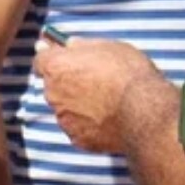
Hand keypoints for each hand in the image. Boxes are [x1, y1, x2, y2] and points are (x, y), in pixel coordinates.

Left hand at [33, 37, 163, 152]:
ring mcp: (64, 119)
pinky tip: (108, 118)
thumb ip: (83, 46)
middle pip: (53, 85)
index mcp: (57, 67)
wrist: (144, 113)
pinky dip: (88, 123)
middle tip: (93, 79)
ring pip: (65, 108)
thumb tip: (69, 45)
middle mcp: (53, 94)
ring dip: (78, 103)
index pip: (41, 59)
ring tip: (106, 101)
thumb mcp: (109, 47)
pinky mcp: (77, 139)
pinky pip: (79, 127)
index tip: (61, 56)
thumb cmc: (128, 74)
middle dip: (67, 81)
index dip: (52, 57)